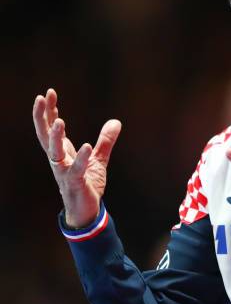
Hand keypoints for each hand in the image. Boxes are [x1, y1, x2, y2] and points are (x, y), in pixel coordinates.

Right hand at [33, 88, 121, 227]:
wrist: (87, 210)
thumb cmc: (87, 184)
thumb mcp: (98, 159)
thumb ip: (105, 141)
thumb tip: (116, 121)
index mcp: (62, 152)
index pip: (51, 127)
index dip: (49, 111)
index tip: (49, 93)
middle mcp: (59, 160)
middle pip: (45, 135)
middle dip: (42, 117)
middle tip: (41, 98)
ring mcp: (64, 171)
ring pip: (54, 152)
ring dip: (56, 136)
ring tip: (60, 121)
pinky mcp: (75, 183)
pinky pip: (75, 170)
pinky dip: (80, 158)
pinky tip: (85, 146)